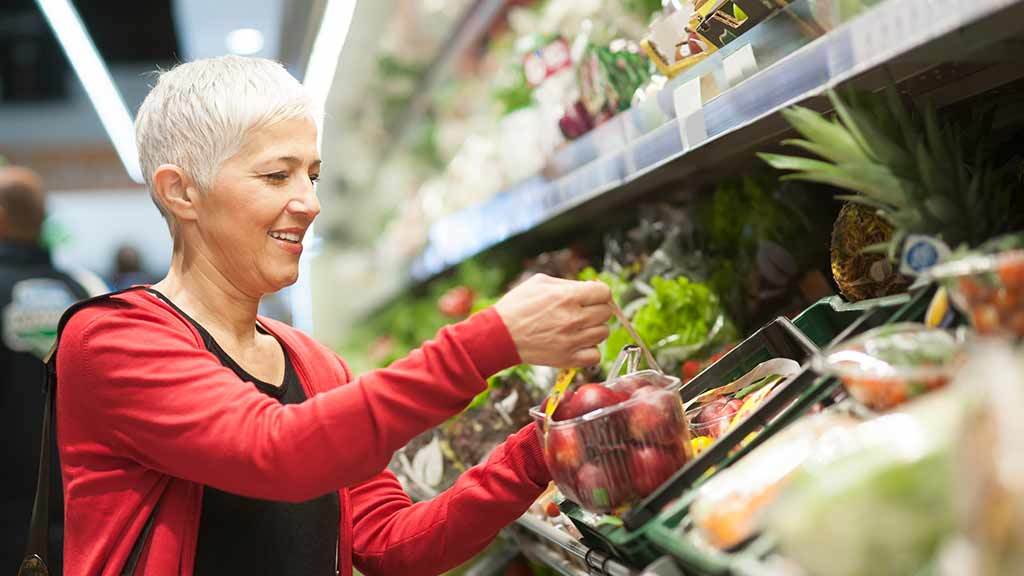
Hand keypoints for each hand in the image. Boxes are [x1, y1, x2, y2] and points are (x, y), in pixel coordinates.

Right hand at [493, 274, 612, 366]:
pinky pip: (595, 355)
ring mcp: (572, 340)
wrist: (499, 335)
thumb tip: (588, 287)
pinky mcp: (568, 359)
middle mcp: (574, 318)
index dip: (599, 293)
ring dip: (593, 329)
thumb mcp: (539, 282)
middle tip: (583, 312)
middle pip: (606, 313)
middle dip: (596, 309)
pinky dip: (590, 350)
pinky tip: (578, 344)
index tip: (592, 297)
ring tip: (578, 328)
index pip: (605, 292)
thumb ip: (567, 283)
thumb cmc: (517, 307)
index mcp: (568, 296)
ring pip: (603, 333)